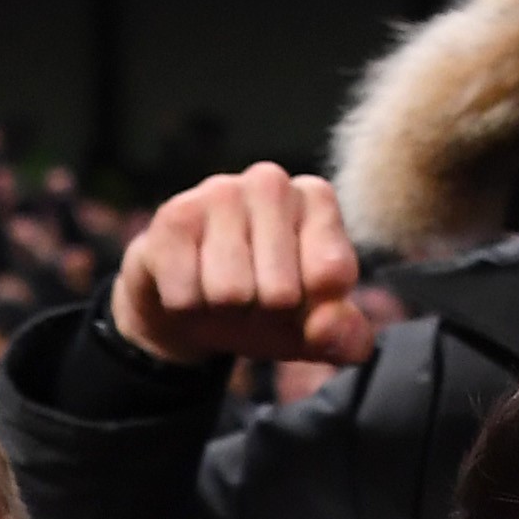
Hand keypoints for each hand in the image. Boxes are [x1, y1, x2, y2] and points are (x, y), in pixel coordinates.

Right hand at [110, 164, 374, 371]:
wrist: (188, 303)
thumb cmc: (264, 308)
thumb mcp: (314, 332)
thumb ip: (344, 337)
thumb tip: (327, 325)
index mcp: (316, 200)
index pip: (331, 275)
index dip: (312, 310)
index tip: (298, 298)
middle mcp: (271, 182)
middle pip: (279, 292)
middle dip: (263, 315)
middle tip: (252, 301)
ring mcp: (219, 191)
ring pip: (230, 294)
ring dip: (223, 313)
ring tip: (220, 294)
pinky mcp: (173, 216)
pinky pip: (185, 295)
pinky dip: (187, 309)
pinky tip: (188, 284)